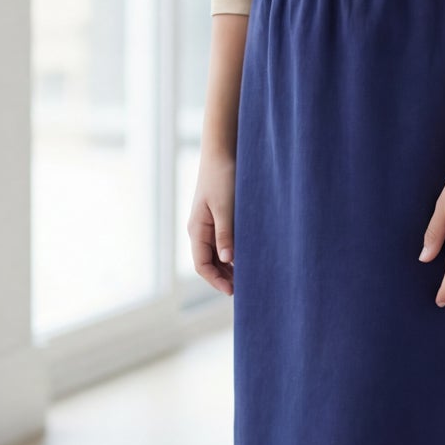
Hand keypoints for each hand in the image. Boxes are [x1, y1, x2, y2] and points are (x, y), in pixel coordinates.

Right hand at [187, 149, 235, 294]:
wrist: (222, 153)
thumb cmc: (222, 178)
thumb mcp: (225, 207)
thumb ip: (226, 234)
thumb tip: (228, 260)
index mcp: (197, 229)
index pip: (201, 265)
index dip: (215, 280)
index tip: (232, 290)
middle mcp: (200, 230)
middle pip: (208, 263)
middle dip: (223, 277)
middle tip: (245, 289)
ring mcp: (209, 225)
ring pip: (216, 255)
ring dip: (229, 268)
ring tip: (248, 277)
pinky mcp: (219, 218)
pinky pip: (223, 243)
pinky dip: (233, 254)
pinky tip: (247, 258)